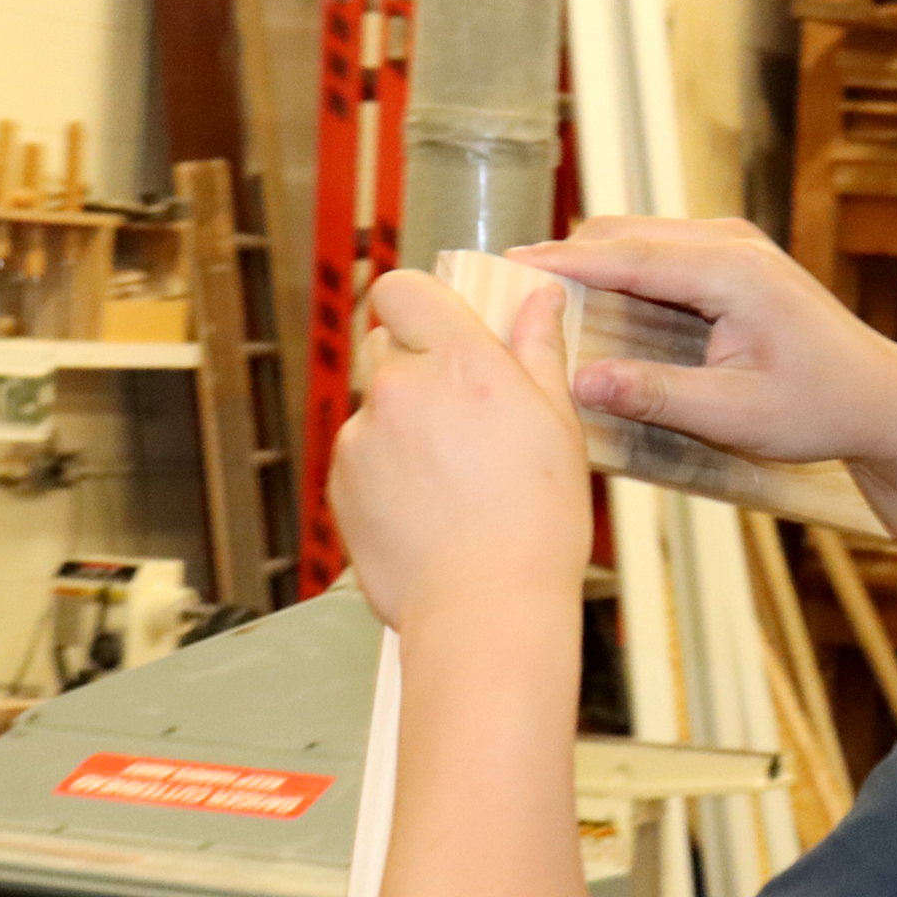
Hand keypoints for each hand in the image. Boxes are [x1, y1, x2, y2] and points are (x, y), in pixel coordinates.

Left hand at [330, 270, 590, 629]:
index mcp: (460, 363)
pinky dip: (384, 468)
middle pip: (385, 343)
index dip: (418, 303)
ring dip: (401, 421)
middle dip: (416, 364)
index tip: (443, 325)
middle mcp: (400, 388)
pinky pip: (358, 453)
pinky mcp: (339, 482)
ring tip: (450, 476)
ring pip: (374, 404)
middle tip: (461, 411)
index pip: (402, 289)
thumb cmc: (535, 520)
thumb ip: (539, 349)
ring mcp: (362, 436)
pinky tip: (426, 505)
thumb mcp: (557, 423)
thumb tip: (540, 298)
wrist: (485, 607)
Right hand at [506, 218, 896, 469]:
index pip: (627, 257)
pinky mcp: (730, 259)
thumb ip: (655, 395)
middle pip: (623, 236)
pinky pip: (657, 254)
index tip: (503, 268)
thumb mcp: (733, 415)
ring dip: (591, 266)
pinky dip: (619, 274)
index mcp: (732, 272)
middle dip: (565, 261)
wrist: (878, 398)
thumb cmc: (817, 408)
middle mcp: (731, 243)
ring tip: (535, 303)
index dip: (561, 263)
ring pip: (637, 240)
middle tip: (506, 295)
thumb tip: (577, 381)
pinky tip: (590, 310)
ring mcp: (732, 245)